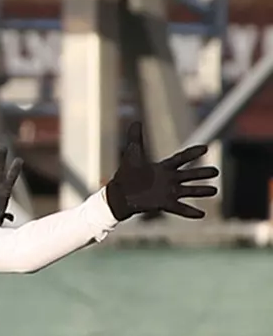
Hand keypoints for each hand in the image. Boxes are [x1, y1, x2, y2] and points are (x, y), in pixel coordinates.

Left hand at [104, 122, 218, 220]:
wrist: (119, 194)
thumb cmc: (127, 174)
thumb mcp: (132, 154)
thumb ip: (135, 138)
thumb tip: (135, 121)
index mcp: (164, 167)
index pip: (181, 158)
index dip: (192, 153)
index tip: (205, 148)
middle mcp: (169, 179)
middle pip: (189, 175)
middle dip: (202, 173)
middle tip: (216, 172)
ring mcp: (168, 192)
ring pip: (189, 190)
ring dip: (201, 191)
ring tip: (215, 191)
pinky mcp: (164, 204)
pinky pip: (179, 208)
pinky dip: (190, 212)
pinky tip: (201, 214)